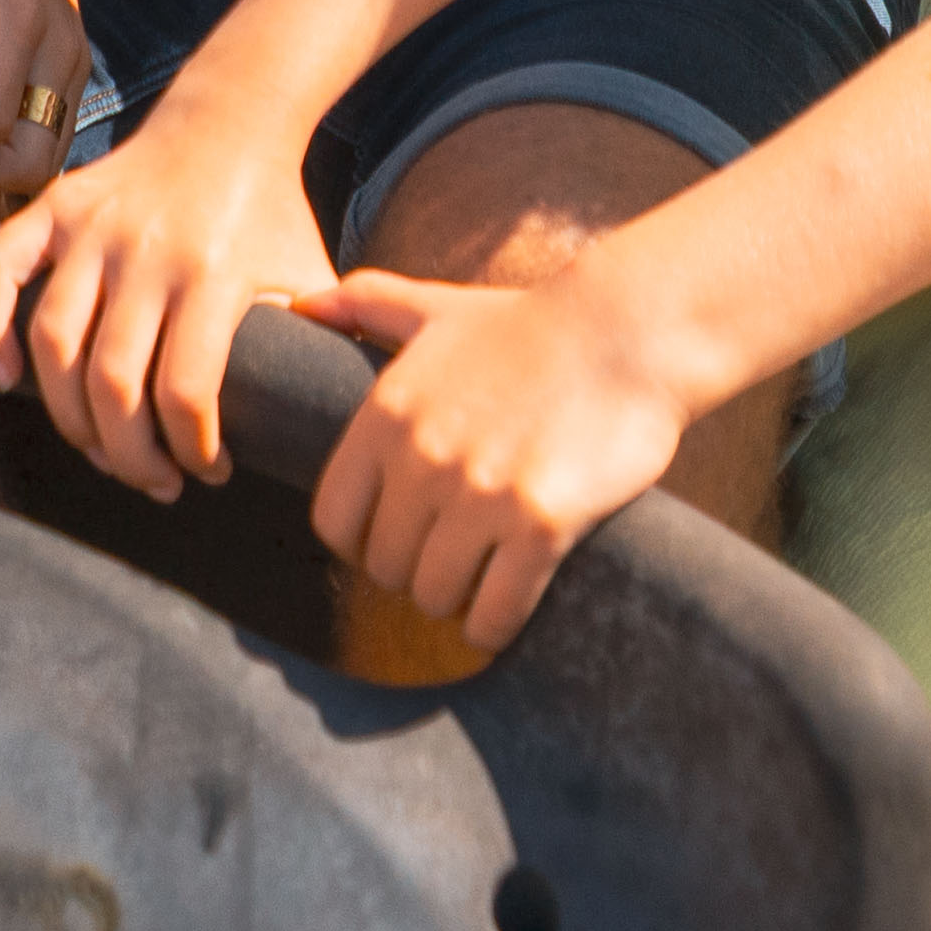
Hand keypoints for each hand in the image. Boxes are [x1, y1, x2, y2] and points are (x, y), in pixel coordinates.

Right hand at [0, 94, 334, 491]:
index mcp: (215, 271)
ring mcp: (94, 226)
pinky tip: (8, 378)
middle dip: (129, 455)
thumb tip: (320, 429)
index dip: (191, 452)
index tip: (207, 471)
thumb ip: (319, 346)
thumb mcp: (309, 277)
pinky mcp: (57, 205)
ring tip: (100, 447)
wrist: (229, 121)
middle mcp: (147, 248)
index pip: (185, 392)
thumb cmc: (272, 217)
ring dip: (68, 415)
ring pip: (52, 342)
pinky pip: (0, 267)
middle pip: (112, 382)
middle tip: (151, 479)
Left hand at [299, 265, 706, 665]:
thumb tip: (301, 304)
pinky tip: (502, 617)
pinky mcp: (540, 523)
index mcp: (386, 412)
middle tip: (449, 561)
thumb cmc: (532, 324)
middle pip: (385, 567)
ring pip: (435, 596)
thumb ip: (367, 303)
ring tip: (477, 582)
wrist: (628, 331)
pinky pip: (494, 613)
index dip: (359, 541)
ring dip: (454, 601)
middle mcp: (422, 456)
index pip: (334, 520)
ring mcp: (481, 493)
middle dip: (413, 571)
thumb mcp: (440, 308)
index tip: (392, 540)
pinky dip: (494, 627)